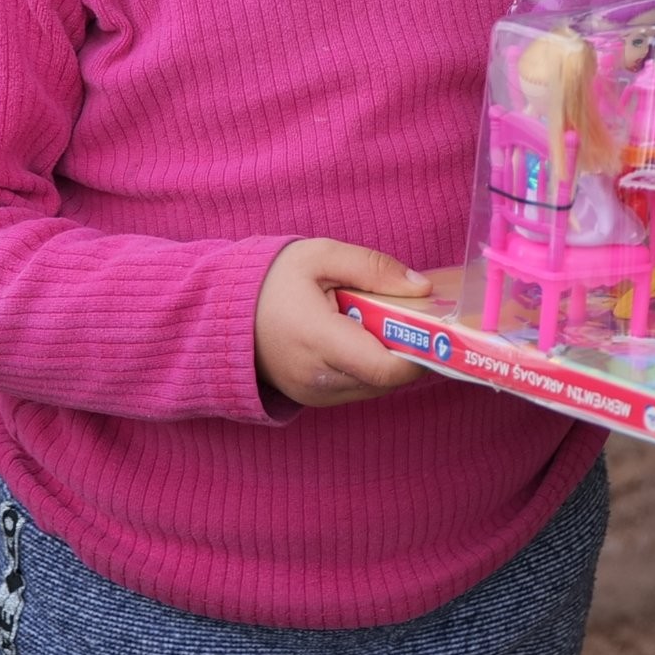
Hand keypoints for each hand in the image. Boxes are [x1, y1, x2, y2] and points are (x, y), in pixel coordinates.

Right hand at [255, 239, 431, 408]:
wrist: (220, 313)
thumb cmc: (271, 281)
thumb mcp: (321, 256)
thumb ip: (374, 268)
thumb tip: (422, 287)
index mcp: (318, 340)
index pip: (386, 367)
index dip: (419, 352)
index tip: (433, 327)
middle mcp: (317, 378)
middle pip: (387, 379)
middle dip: (408, 351)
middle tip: (410, 317)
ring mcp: (314, 393)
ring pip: (375, 386)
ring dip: (389, 359)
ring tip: (379, 322)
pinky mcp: (312, 398)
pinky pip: (358, 388)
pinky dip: (370, 366)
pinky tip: (361, 336)